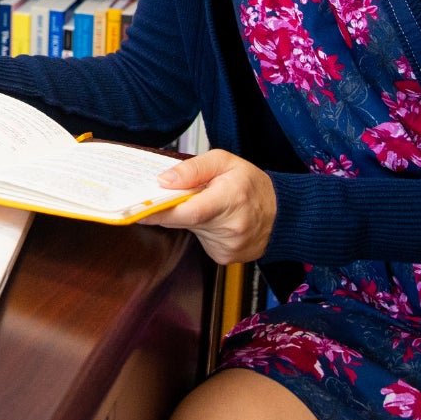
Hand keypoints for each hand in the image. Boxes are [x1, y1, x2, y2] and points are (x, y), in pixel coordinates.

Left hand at [146, 150, 277, 264]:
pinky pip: (202, 241)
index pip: (188, 211)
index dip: (160, 211)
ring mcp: (229, 246)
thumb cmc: (251, 184)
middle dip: (172, 208)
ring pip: (191, 231)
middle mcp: (231, 227)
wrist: (283, 214)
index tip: (137, 210)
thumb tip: (164, 180)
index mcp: (231, 198)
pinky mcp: (226, 257)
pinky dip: (202, 229)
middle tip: (168, 195)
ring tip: (209, 204)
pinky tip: (217, 220)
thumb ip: (193, 168)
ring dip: (190, 218)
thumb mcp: (225, 161)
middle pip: (185, 220)